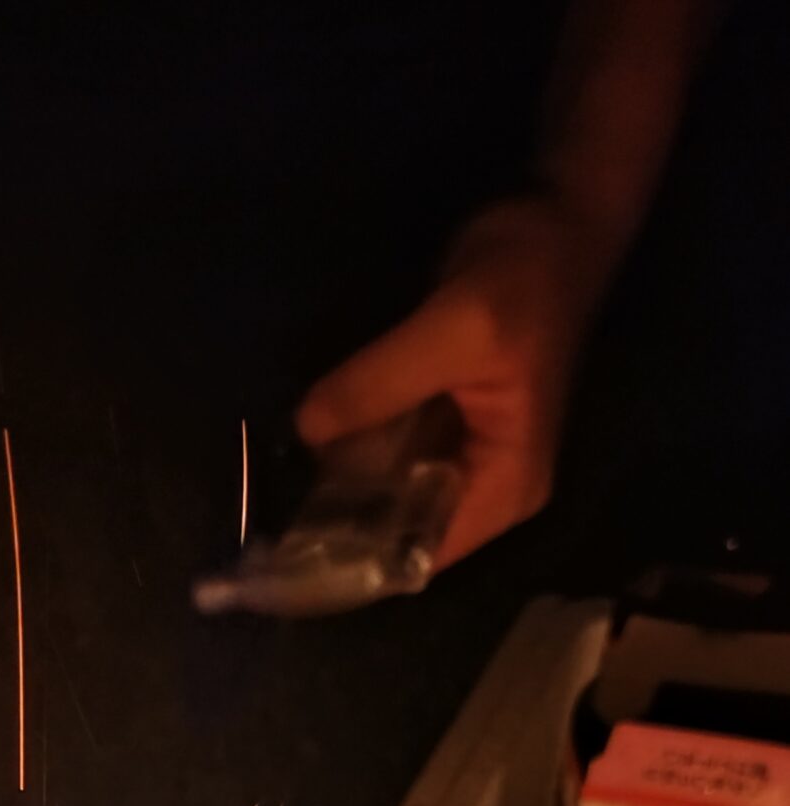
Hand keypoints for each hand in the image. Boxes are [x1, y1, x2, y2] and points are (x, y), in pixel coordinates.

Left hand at [296, 196, 605, 570]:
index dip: (357, 564)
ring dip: (342, 490)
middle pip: (401, 533)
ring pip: (389, 494)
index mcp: (503, 488)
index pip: (420, 557)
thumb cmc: (524, 279)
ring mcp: (464, 455)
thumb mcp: (451, 330)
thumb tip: (307, 430)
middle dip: (342, 528)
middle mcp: (486, 488)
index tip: (291, 558)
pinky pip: (389, 454)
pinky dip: (354, 452)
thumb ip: (378, 384)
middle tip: (270, 525)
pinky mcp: (443, 424)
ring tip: (278, 492)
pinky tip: (312, 446)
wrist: (556, 218)